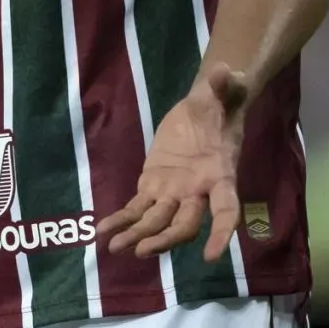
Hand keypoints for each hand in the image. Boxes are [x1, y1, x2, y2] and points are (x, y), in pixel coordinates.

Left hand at [99, 63, 247, 261]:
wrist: (203, 113)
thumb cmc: (216, 108)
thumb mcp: (220, 95)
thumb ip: (223, 88)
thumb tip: (227, 71)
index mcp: (220, 176)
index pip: (226, 210)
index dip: (221, 233)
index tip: (211, 256)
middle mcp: (198, 192)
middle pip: (184, 224)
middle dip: (165, 239)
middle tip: (143, 250)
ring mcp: (174, 194)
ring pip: (157, 222)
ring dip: (137, 236)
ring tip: (115, 248)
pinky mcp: (153, 188)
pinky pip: (136, 209)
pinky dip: (120, 220)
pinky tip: (101, 232)